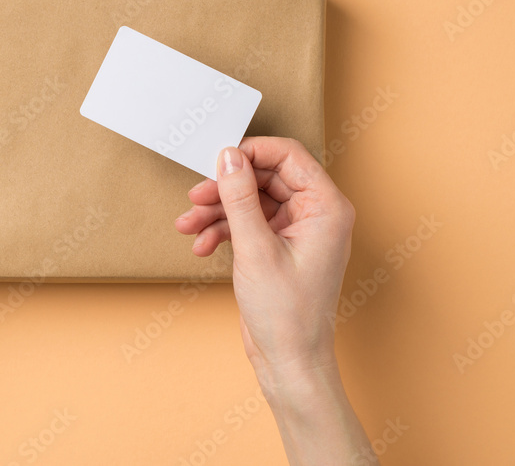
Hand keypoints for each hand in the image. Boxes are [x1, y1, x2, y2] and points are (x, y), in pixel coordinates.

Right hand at [175, 137, 354, 385]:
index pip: (289, 156)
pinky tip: (201, 245)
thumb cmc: (288, 314)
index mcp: (326, 207)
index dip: (251, 153)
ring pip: (251, 201)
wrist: (289, 362)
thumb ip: (240, 198)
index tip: (218, 159)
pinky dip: (223, 230)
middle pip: (265, 177)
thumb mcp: (256, 249)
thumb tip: (228, 157)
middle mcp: (315, 214)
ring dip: (218, 211)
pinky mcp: (278, 246)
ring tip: (188, 225)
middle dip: (226, 188)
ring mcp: (296, 230)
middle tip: (195, 196)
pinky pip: (248, 223)